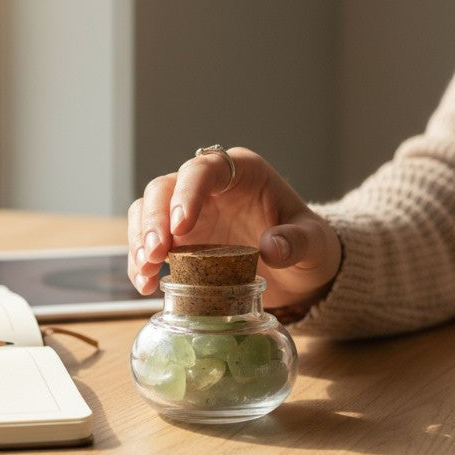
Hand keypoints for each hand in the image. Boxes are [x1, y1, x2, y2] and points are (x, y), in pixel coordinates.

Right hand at [127, 146, 341, 309]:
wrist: (301, 271)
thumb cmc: (310, 246)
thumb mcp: (315, 245)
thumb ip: (298, 242)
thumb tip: (271, 247)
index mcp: (241, 171)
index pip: (204, 169)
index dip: (187, 193)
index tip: (181, 226)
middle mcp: (209, 187)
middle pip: (164, 188)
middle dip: (153, 220)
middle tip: (155, 255)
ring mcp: (190, 213)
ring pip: (147, 211)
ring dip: (139, 240)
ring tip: (145, 272)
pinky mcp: (179, 241)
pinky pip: (149, 243)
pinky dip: (141, 263)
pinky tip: (145, 285)